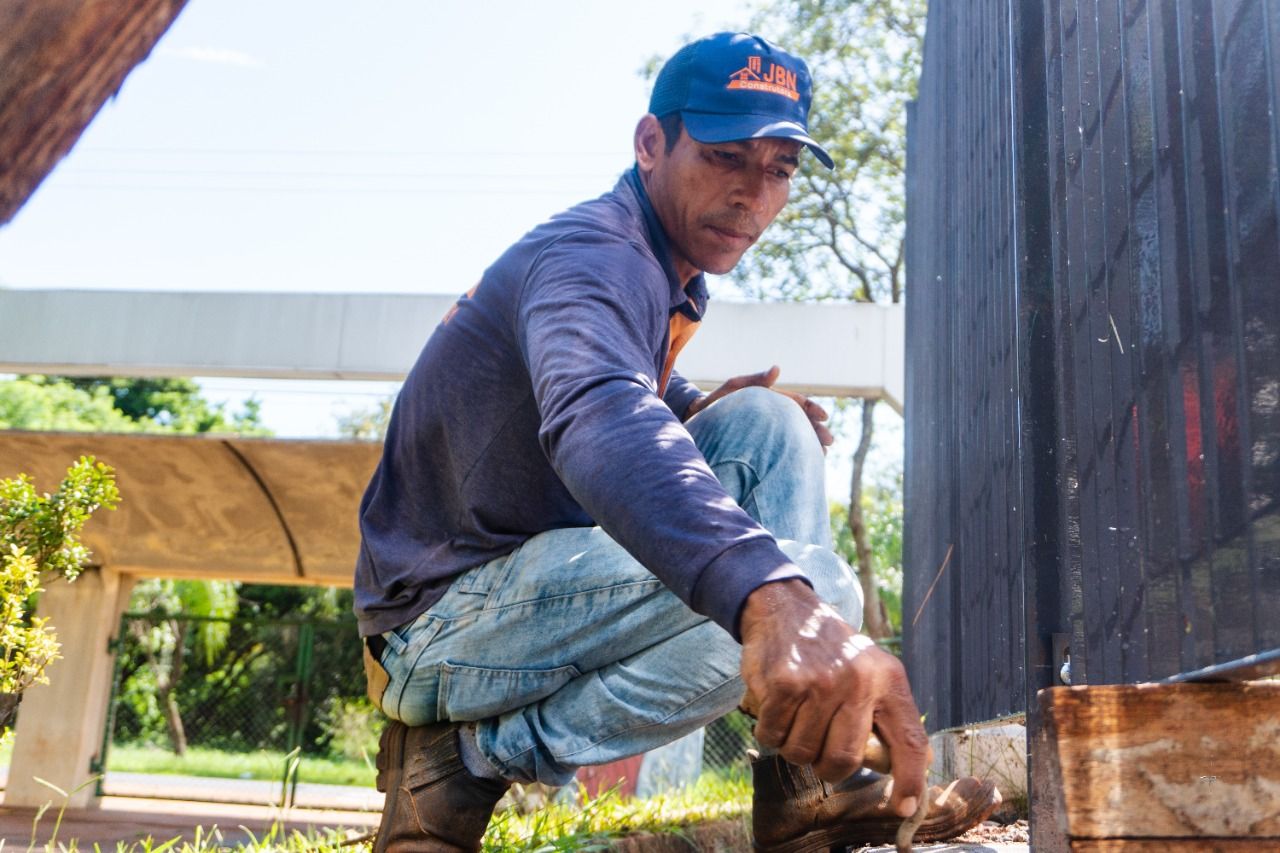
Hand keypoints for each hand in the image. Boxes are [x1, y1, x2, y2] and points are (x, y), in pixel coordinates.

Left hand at [684, 365, 833, 449]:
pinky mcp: (762, 447)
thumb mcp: (735, 387)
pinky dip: (795, 456)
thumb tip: (778, 369)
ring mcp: (770, 432)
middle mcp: (775, 417)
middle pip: (802, 423)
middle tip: (829, 442)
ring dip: (810, 445)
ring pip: (796, 438)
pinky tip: (804, 464)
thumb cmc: (717, 402)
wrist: (700, 421)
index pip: (798, 403)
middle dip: (818, 431)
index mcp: (773, 400)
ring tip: (822, 456)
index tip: (824, 417)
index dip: (813, 409)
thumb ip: (756, 380)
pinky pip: (782, 451)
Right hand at [739, 579, 928, 818]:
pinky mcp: (784, 684)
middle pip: (844, 759)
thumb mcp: (870, 668)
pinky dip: (770, 730)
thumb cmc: (831, 649)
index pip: (909, 741)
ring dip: (793, 746)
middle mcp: (858, 680)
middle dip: (827, 766)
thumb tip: (908, 765)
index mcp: (888, 679)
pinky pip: (773, 736)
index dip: (910, 780)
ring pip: (802, 753)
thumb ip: (884, 712)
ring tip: (796, 717)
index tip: (904, 807)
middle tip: (819, 749)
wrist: (786, 608)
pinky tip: (776, 706)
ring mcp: (820, 682)